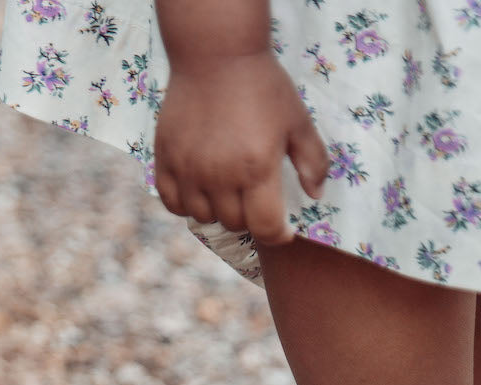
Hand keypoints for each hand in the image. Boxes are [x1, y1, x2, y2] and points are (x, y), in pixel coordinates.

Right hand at [153, 51, 329, 244]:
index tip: (282, 228)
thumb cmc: (263, 87)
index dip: (277, 235)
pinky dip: (186, 204)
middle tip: (255, 197)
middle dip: (249, 217)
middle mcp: (219, 174)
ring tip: (227, 192)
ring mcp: (189, 167)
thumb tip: (315, 196)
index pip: (265, 228)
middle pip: (234, 224)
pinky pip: (172, 202)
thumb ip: (313, 162)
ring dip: (218, 211)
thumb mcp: (299, 122)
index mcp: (256, 169)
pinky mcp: (165, 157)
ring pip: (202, 217)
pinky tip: (200, 189)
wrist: (216, 53)